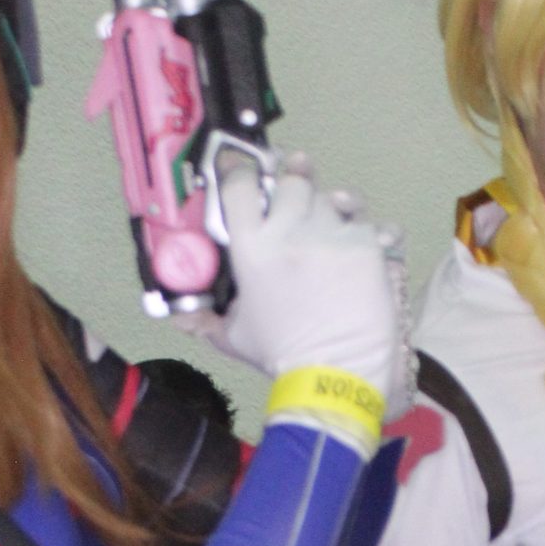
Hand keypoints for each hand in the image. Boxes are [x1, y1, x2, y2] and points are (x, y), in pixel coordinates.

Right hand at [177, 154, 403, 406]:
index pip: (240, 184)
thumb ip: (206, 320)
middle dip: (292, 182)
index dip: (241, 171)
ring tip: (326, 223)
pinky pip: (364, 219)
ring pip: (329, 196)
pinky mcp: (366, 244)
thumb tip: (179, 316)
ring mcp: (331, 234)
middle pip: (291, 181)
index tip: (243, 170)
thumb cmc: (284, 359)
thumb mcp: (235, 337)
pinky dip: (360, 229)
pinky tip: (355, 244)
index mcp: (252, 248)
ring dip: (326, 206)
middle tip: (293, 188)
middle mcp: (291, 231)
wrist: (337, 375)